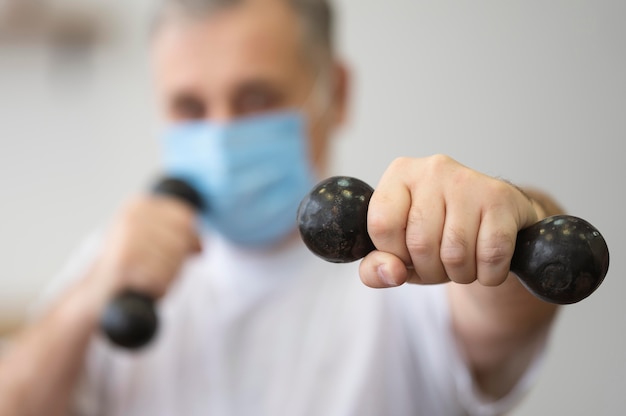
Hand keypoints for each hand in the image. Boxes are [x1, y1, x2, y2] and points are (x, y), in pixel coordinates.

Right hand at [89, 194, 200, 302]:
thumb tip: (200, 246)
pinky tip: (143, 287)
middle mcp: (130, 219)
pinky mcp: (123, 265)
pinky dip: (157, 288)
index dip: (191, 239)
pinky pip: (159, 279)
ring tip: (149, 277)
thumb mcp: (154, 240)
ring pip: (172, 260)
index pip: (184, 218)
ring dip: (167, 276)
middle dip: (177, 260)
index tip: (184, 251)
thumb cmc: (133, 263)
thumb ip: (180, 234)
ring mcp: (125, 241)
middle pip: (181, 240)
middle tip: (159, 269)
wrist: (98, 290)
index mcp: (139, 206)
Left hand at [359, 155, 539, 287]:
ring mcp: (468, 180)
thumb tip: (392, 273)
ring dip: (460, 275)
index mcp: (399, 174)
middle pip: (420, 244)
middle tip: (439, 264)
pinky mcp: (500, 198)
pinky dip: (489, 274)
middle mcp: (432, 169)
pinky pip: (491, 255)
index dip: (394, 253)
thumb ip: (377, 267)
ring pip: (455, 253)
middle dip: (429, 271)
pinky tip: (486, 264)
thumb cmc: (439, 232)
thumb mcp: (399, 249)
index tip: (406, 253)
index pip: (381, 225)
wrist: (496, 218)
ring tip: (462, 263)